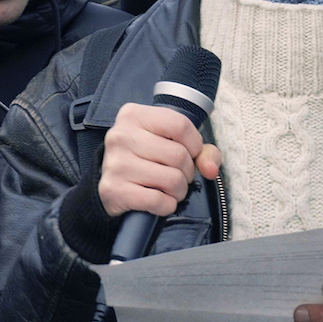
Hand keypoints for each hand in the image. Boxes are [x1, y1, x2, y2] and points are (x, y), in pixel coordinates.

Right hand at [98, 101, 221, 217]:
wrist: (112, 186)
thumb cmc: (146, 159)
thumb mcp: (171, 143)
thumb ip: (202, 151)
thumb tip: (210, 169)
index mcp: (133, 115)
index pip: (180, 125)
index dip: (194, 144)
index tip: (190, 153)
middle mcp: (121, 135)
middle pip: (178, 155)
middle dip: (187, 171)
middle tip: (177, 174)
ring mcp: (116, 163)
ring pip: (172, 180)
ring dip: (179, 190)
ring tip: (169, 188)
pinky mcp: (114, 190)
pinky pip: (158, 201)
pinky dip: (166, 205)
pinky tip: (159, 199)